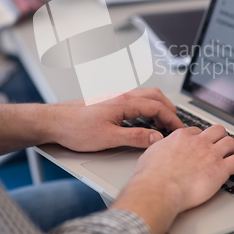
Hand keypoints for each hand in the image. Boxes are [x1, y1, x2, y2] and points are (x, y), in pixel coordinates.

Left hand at [49, 88, 183, 150]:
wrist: (54, 121)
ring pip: (146, 96)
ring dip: (159, 108)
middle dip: (170, 110)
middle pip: (155, 96)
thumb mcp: (108, 138)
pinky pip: (136, 100)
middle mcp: (122, 95)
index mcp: (124, 102)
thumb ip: (135, 138)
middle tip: (176, 126)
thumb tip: (156, 138)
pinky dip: (148, 108)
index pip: (157, 107)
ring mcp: (116, 97)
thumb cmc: (76, 128)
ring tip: (164, 124)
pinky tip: (144, 121)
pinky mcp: (110, 102)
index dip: (172, 119)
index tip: (180, 130)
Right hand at [112, 124, 233, 233]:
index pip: (196, 130)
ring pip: (231, 142)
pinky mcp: (220, 169)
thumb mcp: (150, 154)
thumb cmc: (151, 176)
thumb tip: (157, 148)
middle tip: (223, 143)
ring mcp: (211, 154)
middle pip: (217, 130)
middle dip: (221, 136)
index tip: (202, 142)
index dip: (201, 136)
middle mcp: (198, 142)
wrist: (159, 188)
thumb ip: (159, 148)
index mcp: (181, 137)